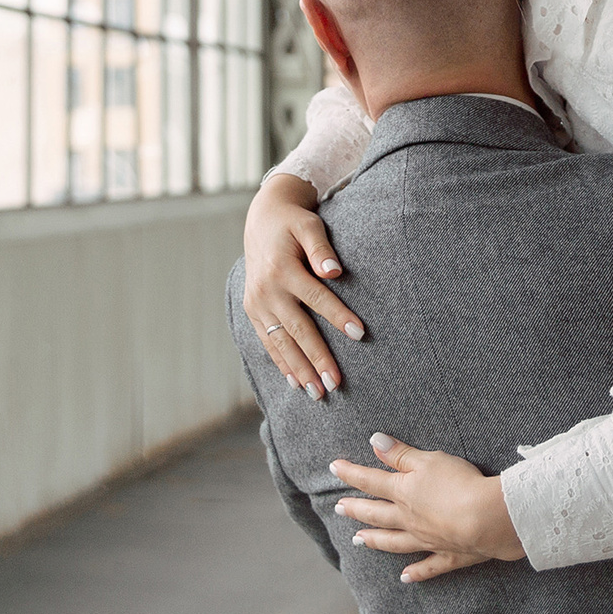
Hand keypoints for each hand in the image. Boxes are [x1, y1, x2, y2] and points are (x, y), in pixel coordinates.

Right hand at [243, 174, 365, 399]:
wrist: (261, 220)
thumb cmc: (293, 222)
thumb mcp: (308, 225)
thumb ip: (321, 247)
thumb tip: (334, 272)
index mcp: (281, 269)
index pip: (315, 297)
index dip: (338, 316)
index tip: (360, 334)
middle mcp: (266, 290)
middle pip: (297, 329)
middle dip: (317, 358)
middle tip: (336, 384)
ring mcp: (256, 304)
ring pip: (280, 342)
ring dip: (300, 369)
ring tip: (319, 393)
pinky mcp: (252, 311)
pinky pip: (268, 342)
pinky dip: (281, 363)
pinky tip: (295, 382)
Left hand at [333, 432, 526, 583]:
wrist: (487, 519)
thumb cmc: (459, 484)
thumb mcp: (429, 460)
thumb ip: (401, 454)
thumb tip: (374, 442)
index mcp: (404, 493)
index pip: (371, 481)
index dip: (351, 473)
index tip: (333, 467)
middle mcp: (409, 519)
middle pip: (377, 514)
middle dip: (357, 510)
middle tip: (339, 509)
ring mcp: (427, 540)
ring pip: (394, 542)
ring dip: (375, 541)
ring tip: (358, 541)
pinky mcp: (449, 555)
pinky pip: (428, 567)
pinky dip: (416, 573)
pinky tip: (405, 577)